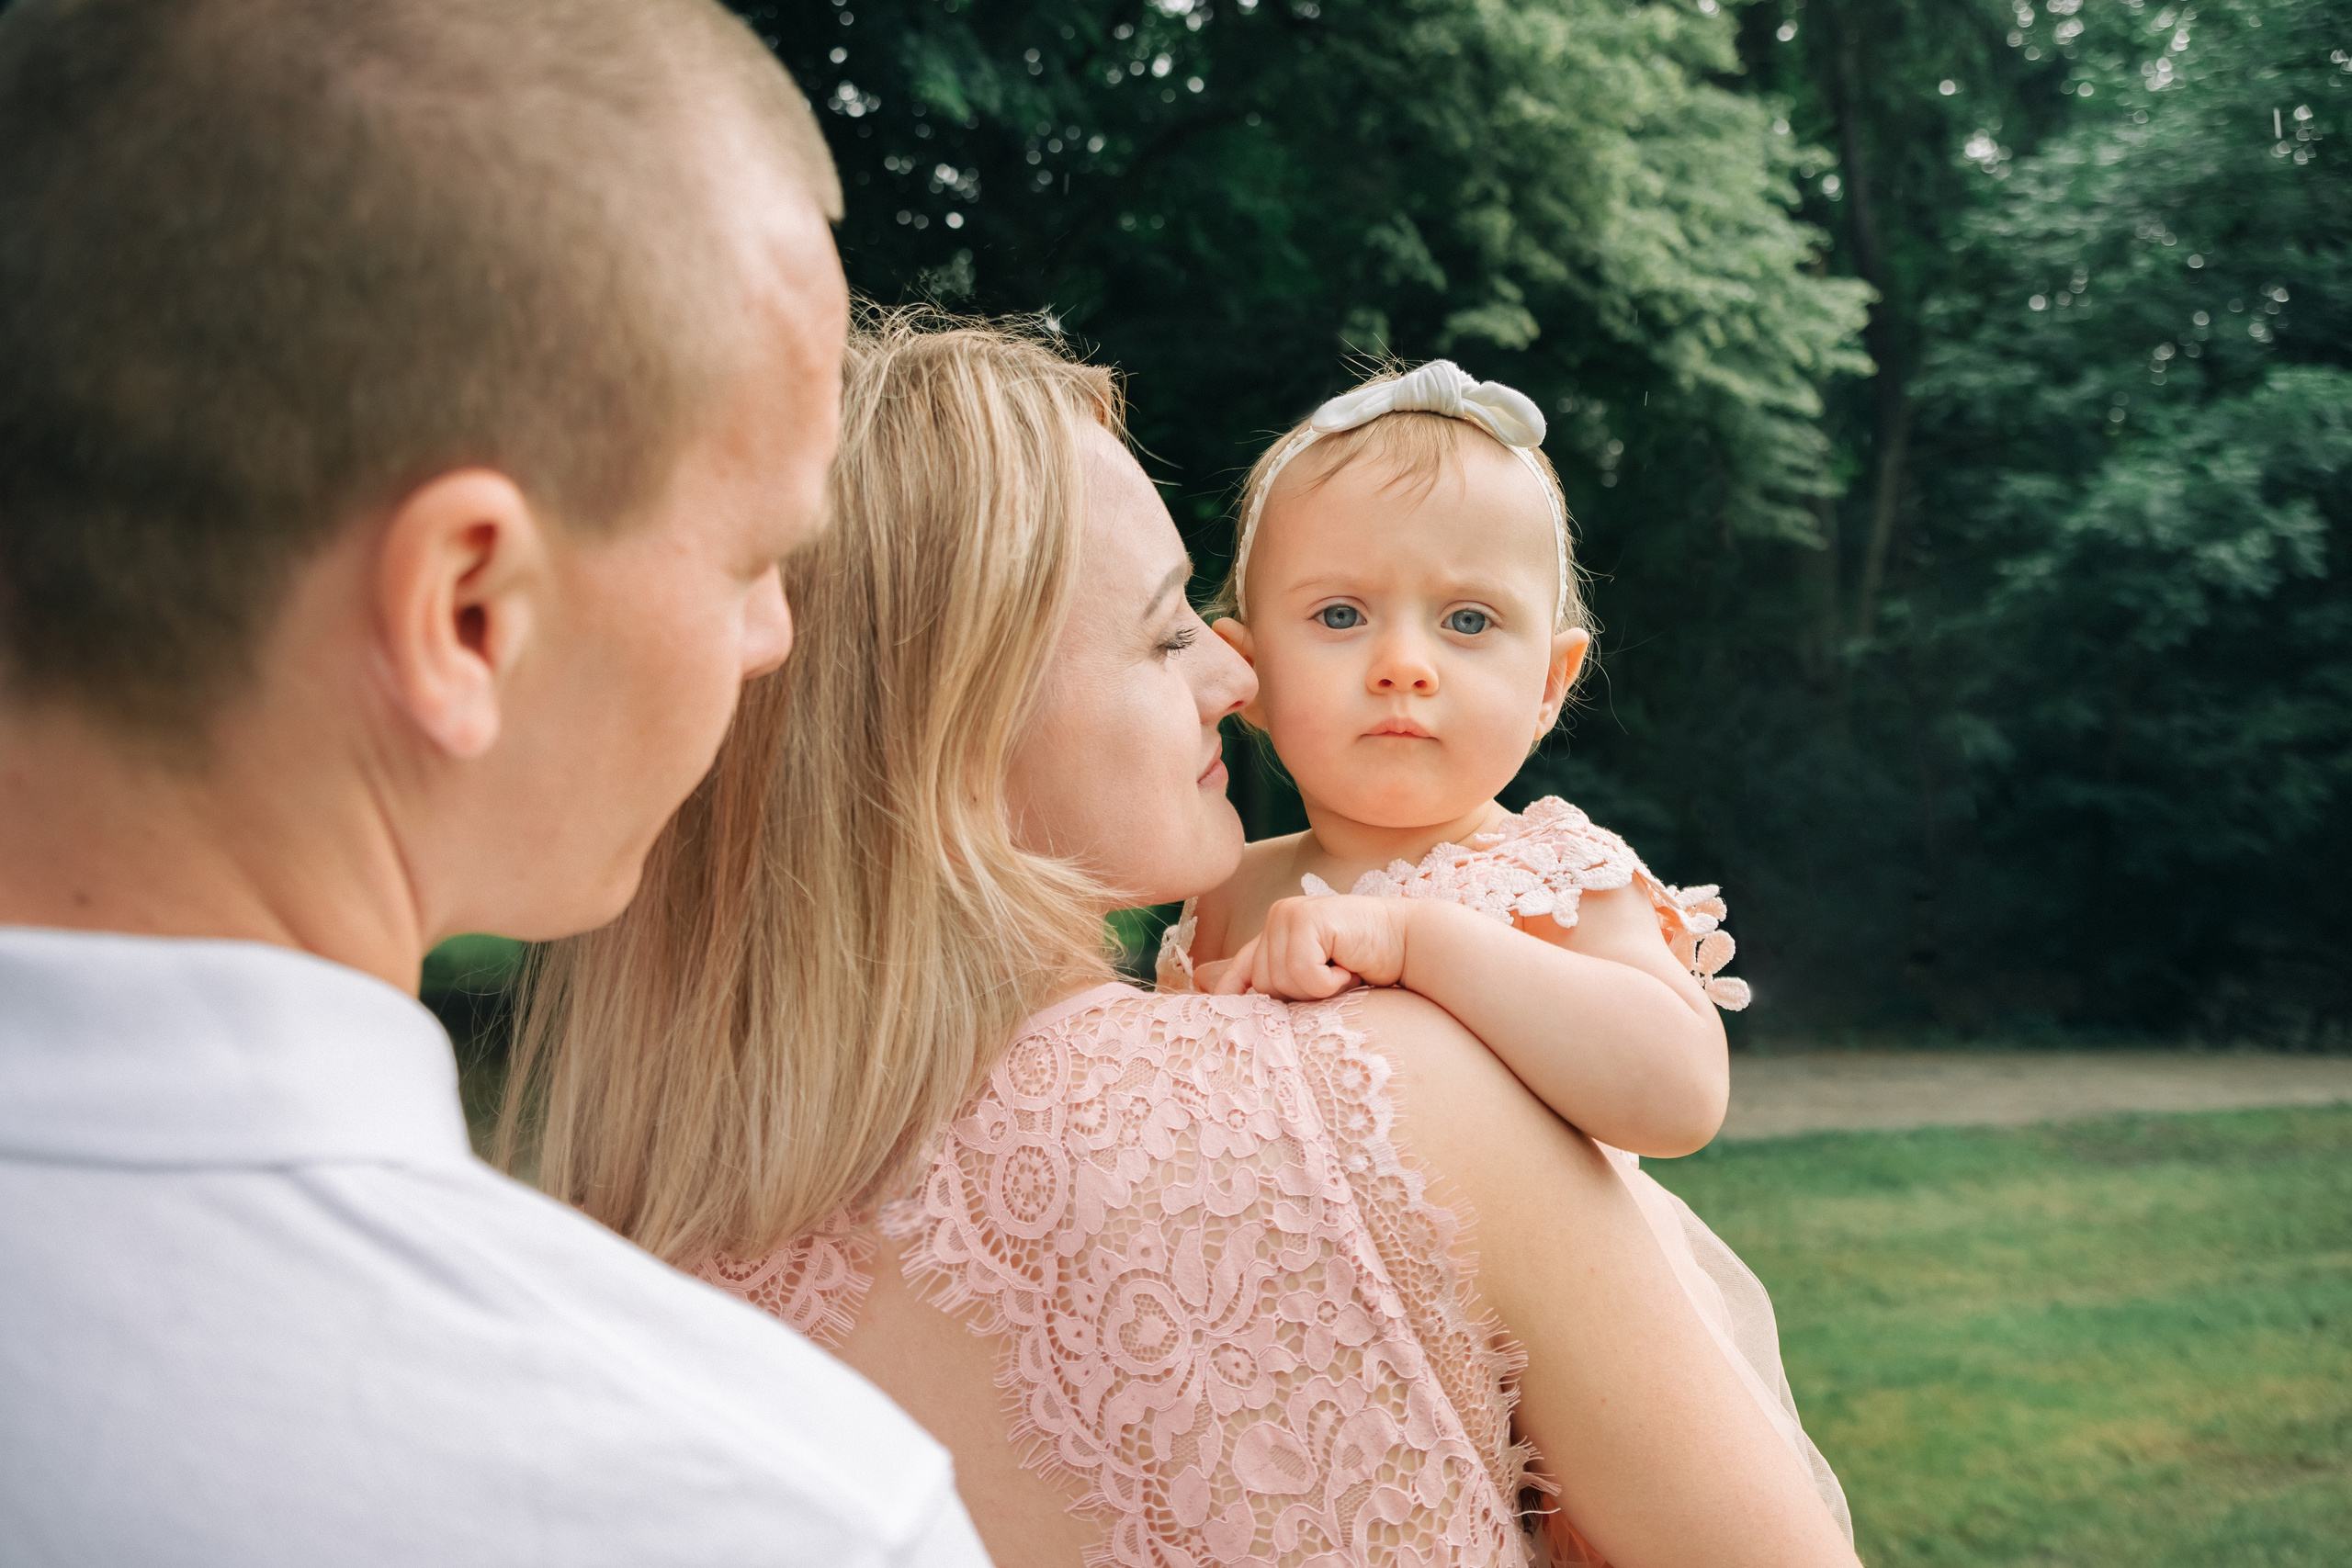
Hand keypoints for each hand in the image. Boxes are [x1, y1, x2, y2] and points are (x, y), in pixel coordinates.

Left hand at [1200, 895, 1412, 1000]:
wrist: (1411, 946)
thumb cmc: (1365, 966)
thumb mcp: (1312, 978)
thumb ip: (1268, 980)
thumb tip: (1202, 982)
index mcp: (1274, 930)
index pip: (1238, 972)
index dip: (1236, 1000)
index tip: (1236, 1028)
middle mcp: (1276, 917)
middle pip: (1261, 985)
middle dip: (1299, 996)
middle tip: (1333, 982)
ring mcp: (1290, 914)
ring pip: (1279, 982)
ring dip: (1318, 990)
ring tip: (1344, 971)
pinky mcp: (1308, 920)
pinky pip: (1301, 974)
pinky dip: (1329, 982)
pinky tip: (1350, 966)